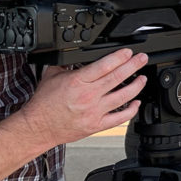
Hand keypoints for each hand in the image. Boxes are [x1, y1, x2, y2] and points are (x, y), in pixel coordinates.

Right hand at [18, 49, 148, 150]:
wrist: (38, 127)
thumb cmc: (44, 103)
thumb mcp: (52, 76)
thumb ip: (67, 63)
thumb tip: (79, 53)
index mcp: (77, 82)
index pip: (104, 66)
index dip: (119, 57)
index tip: (128, 52)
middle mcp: (87, 96)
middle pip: (117, 78)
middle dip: (133, 66)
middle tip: (142, 59)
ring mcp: (93, 112)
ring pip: (122, 97)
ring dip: (136, 86)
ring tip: (143, 78)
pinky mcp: (96, 125)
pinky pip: (119, 118)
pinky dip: (131, 110)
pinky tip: (136, 103)